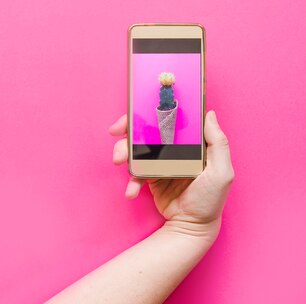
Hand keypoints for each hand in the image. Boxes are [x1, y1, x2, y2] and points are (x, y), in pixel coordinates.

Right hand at [109, 111, 234, 238]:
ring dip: (124, 152)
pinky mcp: (150, 177)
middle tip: (117, 133)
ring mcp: (160, 163)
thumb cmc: (210, 200)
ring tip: (119, 162)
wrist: (192, 228)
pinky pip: (135, 173)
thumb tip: (209, 114)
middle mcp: (174, 149)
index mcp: (191, 144)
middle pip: (147, 131)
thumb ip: (218, 143)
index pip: (170, 119)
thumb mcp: (222, 172)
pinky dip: (130, 181)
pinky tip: (131, 191)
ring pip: (136, 149)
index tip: (136, 110)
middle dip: (128, 131)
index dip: (152, 111)